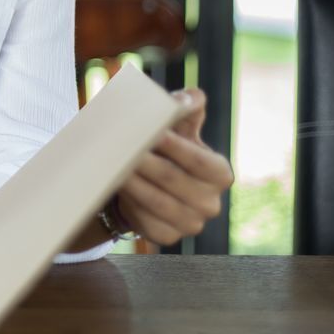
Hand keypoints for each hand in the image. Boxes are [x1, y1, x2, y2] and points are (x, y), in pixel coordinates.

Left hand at [115, 87, 233, 245]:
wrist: (149, 184)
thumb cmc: (167, 150)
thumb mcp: (181, 126)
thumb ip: (188, 106)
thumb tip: (187, 97)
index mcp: (220, 174)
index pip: (198, 160)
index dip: (175, 146)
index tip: (150, 133)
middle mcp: (211, 203)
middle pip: (173, 179)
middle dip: (145, 162)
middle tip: (121, 147)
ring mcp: (191, 224)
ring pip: (156, 201)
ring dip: (133, 182)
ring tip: (112, 164)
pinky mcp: (168, 237)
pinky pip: (146, 221)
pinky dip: (130, 203)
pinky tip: (116, 187)